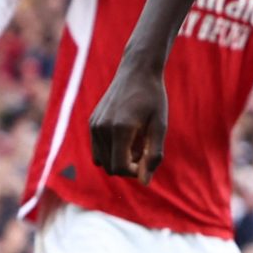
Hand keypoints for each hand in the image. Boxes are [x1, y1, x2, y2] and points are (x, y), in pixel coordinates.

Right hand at [88, 64, 168, 182]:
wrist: (137, 70)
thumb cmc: (153, 98)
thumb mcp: (160, 126)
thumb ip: (153, 155)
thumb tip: (144, 182)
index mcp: (120, 129)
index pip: (119, 168)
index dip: (135, 171)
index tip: (147, 158)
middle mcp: (102, 128)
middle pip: (110, 167)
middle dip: (127, 166)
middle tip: (144, 148)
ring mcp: (94, 125)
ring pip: (101, 161)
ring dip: (118, 159)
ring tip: (136, 142)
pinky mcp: (92, 122)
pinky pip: (97, 149)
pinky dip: (111, 150)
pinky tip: (126, 136)